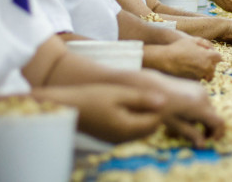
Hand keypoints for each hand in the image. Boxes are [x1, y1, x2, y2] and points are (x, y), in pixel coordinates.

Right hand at [49, 84, 163, 143]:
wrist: (67, 107)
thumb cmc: (92, 96)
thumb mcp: (119, 93)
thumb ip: (142, 98)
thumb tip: (165, 102)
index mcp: (128, 128)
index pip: (156, 121)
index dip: (160, 107)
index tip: (157, 91)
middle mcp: (123, 138)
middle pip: (150, 127)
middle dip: (153, 113)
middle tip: (149, 93)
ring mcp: (116, 139)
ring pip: (140, 130)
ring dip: (144, 116)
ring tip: (137, 97)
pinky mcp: (110, 137)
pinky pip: (130, 130)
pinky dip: (133, 120)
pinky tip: (127, 104)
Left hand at [135, 71, 225, 147]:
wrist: (153, 87)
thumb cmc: (161, 108)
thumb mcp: (175, 124)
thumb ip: (191, 134)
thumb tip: (203, 146)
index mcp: (199, 108)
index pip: (219, 123)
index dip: (218, 134)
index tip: (211, 141)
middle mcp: (204, 97)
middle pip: (214, 116)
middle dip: (209, 128)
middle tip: (200, 137)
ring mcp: (201, 90)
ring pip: (209, 109)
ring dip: (204, 118)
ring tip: (189, 124)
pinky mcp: (197, 85)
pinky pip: (204, 101)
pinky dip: (200, 109)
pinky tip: (187, 112)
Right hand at [145, 39, 221, 80]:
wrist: (165, 59)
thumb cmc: (178, 48)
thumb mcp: (192, 40)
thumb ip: (205, 44)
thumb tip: (212, 49)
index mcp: (208, 56)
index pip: (219, 58)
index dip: (215, 56)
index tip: (210, 55)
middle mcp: (206, 67)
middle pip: (214, 68)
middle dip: (210, 64)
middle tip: (200, 60)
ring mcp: (200, 75)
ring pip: (207, 74)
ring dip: (204, 71)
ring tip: (194, 66)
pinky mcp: (193, 81)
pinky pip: (199, 79)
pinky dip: (196, 76)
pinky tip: (188, 70)